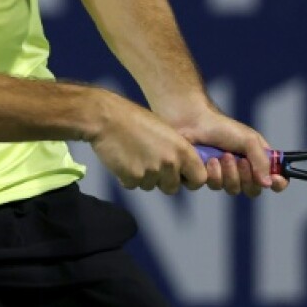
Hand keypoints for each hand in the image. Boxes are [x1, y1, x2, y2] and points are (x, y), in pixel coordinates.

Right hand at [87, 93, 207, 193]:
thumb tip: (180, 166)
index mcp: (182, 150)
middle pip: (172, 187)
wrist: (107, 119)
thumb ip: (176, 150)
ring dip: (144, 177)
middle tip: (151, 164)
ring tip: (135, 156)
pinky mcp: (132, 178)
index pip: (199, 179)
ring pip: (151, 186)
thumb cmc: (135, 119)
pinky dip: (128, 177)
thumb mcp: (165, 131)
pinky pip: (133, 185)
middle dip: (163, 180)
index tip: (182, 176)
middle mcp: (169, 163)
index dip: (190, 179)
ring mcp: (151, 173)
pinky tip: (124, 159)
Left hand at [161, 102, 289, 197]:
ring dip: (229, 173)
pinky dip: (213, 174)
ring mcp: (223, 175)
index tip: (276, 181)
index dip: (277, 183)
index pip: (273, 178)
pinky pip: (214, 187)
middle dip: (247, 177)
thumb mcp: (248, 140)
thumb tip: (268, 184)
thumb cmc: (222, 127)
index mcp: (256, 158)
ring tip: (221, 156)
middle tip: (240, 161)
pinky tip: (208, 160)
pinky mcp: (206, 178)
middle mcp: (242, 170)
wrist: (192, 123)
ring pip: (233, 189)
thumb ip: (261, 161)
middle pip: (253, 190)